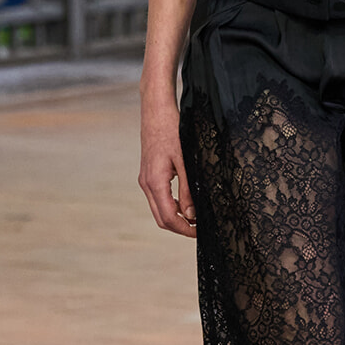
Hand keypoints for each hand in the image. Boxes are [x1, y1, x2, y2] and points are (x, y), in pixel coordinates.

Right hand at [139, 94, 196, 236]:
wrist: (156, 111)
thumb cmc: (172, 131)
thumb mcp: (185, 161)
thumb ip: (189, 190)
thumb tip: (193, 215)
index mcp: (155, 182)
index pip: (169, 218)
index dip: (185, 230)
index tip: (200, 233)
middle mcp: (146, 184)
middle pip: (161, 219)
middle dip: (180, 228)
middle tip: (199, 230)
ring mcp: (145, 180)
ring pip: (158, 210)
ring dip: (175, 218)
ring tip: (195, 218)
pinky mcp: (147, 175)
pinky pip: (157, 198)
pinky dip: (170, 206)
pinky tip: (186, 203)